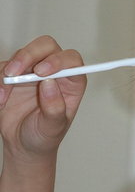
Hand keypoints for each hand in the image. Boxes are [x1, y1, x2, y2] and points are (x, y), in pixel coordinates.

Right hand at [0, 35, 86, 160]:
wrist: (23, 145)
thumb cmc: (45, 135)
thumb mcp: (53, 127)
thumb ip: (54, 107)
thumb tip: (50, 84)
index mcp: (71, 82)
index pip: (70, 60)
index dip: (58, 60)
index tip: (42, 72)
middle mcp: (54, 72)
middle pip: (46, 46)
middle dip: (28, 55)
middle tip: (14, 72)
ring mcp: (33, 71)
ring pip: (22, 54)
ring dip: (10, 71)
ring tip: (4, 97)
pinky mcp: (15, 74)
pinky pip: (4, 67)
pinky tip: (1, 100)